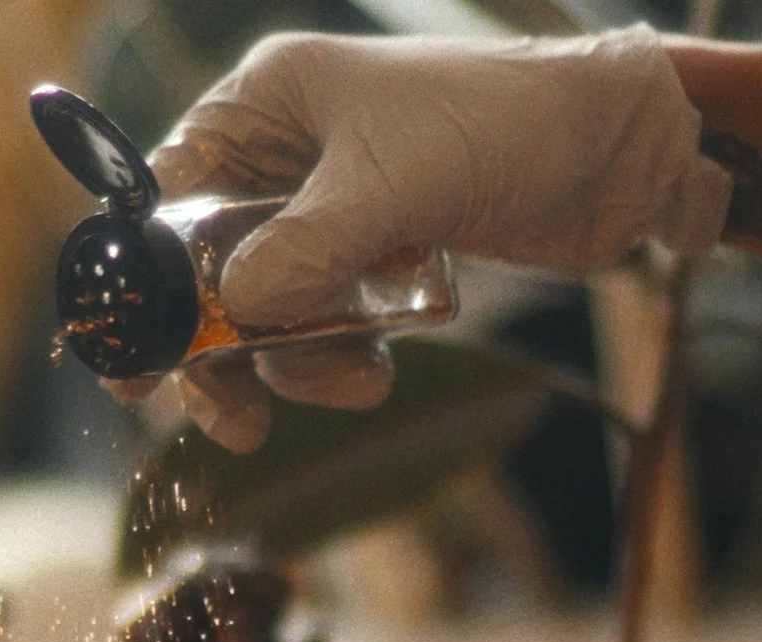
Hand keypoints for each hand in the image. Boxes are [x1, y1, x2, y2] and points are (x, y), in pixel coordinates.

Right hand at [110, 24, 732, 448]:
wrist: (625, 151)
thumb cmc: (509, 128)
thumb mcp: (394, 189)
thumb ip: (306, 253)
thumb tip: (231, 316)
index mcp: (267, 103)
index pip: (164, 196)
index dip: (142, 284)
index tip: (135, 366)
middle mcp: (287, 151)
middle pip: (207, 271)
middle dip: (224, 348)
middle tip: (234, 419)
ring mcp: (333, 205)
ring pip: (268, 310)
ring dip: (298, 361)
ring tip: (356, 381)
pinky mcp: (378, 252)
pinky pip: (326, 321)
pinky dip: (341, 355)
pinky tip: (380, 369)